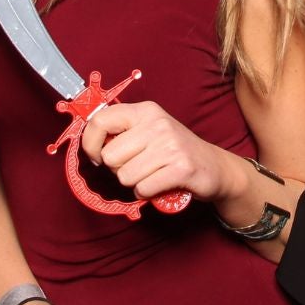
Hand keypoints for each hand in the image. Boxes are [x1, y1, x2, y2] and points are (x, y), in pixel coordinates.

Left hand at [80, 100, 238, 202]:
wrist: (214, 167)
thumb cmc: (173, 151)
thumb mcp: (148, 131)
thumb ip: (120, 133)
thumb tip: (90, 145)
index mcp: (145, 110)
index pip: (100, 121)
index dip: (91, 144)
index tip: (98, 156)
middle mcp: (158, 123)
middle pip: (110, 156)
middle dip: (119, 169)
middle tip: (139, 166)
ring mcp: (170, 145)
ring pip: (125, 176)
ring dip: (135, 183)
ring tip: (153, 174)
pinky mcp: (181, 168)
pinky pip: (143, 189)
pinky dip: (148, 193)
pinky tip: (161, 184)